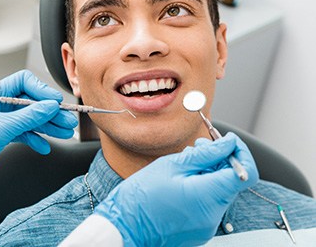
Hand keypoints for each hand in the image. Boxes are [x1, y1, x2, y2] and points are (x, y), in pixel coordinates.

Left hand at [0, 70, 77, 158]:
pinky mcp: (3, 133)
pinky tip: (44, 146)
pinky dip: (35, 139)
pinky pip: (24, 132)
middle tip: (66, 120)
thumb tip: (49, 106)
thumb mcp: (4, 126)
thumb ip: (29, 116)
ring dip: (48, 126)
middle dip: (50, 112)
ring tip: (63, 132)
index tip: (55, 102)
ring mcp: (2, 119)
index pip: (23, 82)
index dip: (41, 90)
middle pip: (31, 102)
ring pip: (30, 118)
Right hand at [94, 133, 258, 246]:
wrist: (124, 227)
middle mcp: (213, 215)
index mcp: (208, 196)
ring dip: (208, 173)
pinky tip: (180, 181)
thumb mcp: (172, 165)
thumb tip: (228, 143)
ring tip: (183, 165)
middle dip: (219, 160)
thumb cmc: (141, 197)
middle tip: (197, 147)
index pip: (246, 173)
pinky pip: (209, 203)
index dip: (240, 152)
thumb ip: (205, 154)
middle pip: (231, 180)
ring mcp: (207, 225)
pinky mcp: (200, 229)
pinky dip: (201, 188)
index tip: (227, 142)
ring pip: (219, 190)